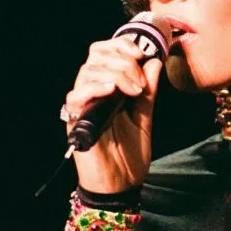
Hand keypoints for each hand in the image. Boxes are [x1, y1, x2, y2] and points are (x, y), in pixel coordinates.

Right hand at [62, 37, 164, 193]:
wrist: (121, 185)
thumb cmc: (130, 154)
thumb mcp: (145, 116)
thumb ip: (149, 90)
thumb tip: (155, 61)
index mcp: (109, 88)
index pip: (105, 51)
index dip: (122, 45)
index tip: (143, 54)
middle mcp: (93, 92)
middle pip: (96, 55)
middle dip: (123, 60)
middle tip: (141, 82)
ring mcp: (83, 105)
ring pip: (89, 71)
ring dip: (117, 73)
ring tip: (134, 92)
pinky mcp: (75, 121)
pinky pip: (77, 96)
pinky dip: (96, 87)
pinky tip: (113, 90)